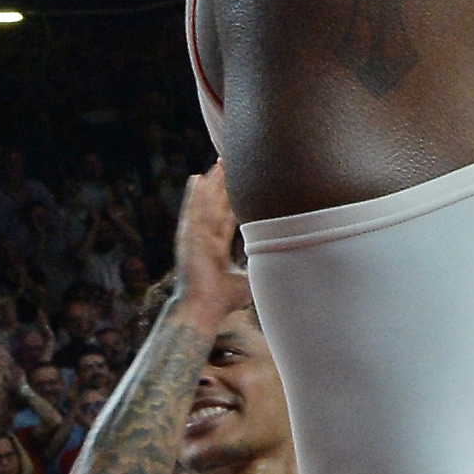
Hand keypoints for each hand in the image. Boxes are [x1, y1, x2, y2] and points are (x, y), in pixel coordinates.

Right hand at [173, 170, 246, 332]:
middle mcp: (205, 238)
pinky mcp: (188, 238)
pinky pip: (192, 211)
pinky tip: (196, 179)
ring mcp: (195, 237)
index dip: (233, 200)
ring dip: (211, 183)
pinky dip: (194, 195)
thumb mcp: (249, 279)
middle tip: (229, 164)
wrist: (204, 309)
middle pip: (215, 205)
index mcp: (216, 246)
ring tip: (217, 164)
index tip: (241, 185)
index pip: (227, 217)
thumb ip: (261, 269)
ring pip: (205, 203)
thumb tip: (285, 267)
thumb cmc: (224, 300)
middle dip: (222, 185)